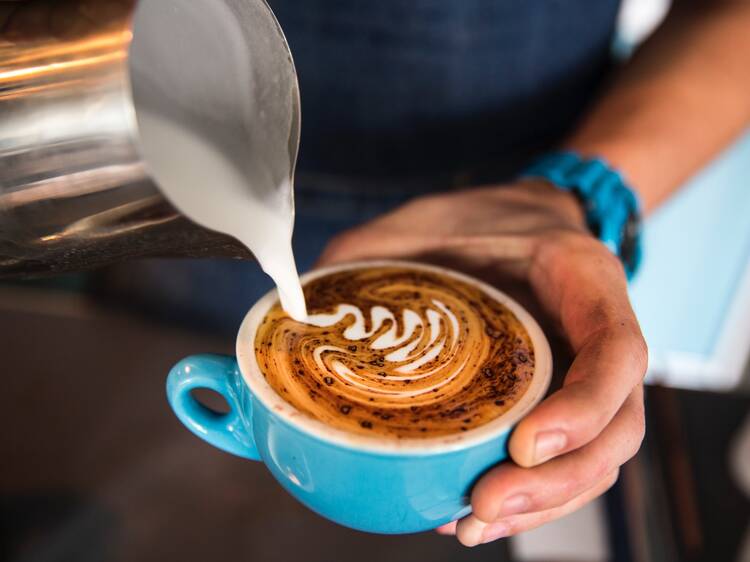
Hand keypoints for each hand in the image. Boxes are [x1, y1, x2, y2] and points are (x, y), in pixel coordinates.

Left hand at [317, 180, 646, 545]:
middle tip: (485, 505)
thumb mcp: (423, 219)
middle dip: (556, 483)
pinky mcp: (556, 400)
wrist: (513, 220)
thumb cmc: (476, 216)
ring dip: (542, 506)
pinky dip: (528, 498)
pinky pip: (560, 460)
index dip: (582, 408)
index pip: (618, 352)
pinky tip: (470, 514)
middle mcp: (597, 335)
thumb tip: (296, 311)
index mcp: (585, 280)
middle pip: (615, 431)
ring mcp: (583, 374)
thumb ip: (367, 254)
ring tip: (473, 523)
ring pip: (595, 460)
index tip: (523, 445)